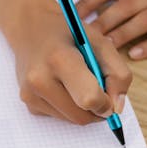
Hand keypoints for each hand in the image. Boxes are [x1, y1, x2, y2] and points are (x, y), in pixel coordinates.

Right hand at [0, 0, 131, 123]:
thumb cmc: (69, 34)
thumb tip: (117, 108)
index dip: (105, 102)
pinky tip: (64, 86)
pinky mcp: (28, 103)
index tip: (109, 94)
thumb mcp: (100, 43)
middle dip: (97, 109)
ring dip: (84, 109)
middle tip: (99, 89)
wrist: (31, 28)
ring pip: (73, 120)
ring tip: (80, 83)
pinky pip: (61, 118)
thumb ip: (118, 74)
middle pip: (82, 116)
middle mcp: (39, 79)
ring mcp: (30, 94)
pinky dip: (70, 107)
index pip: (89, 98)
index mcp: (59, 59)